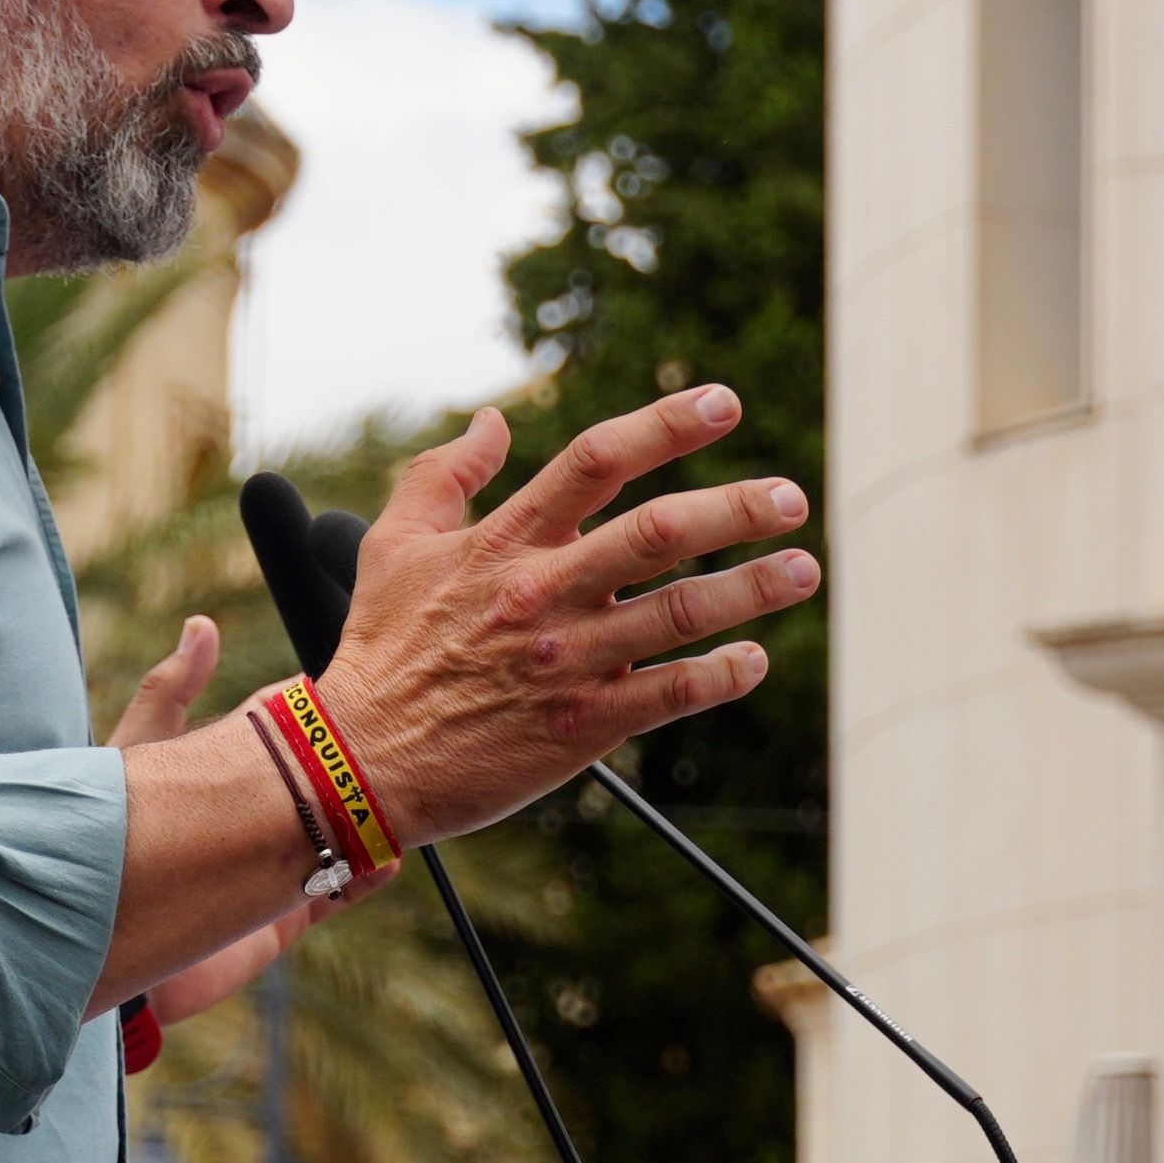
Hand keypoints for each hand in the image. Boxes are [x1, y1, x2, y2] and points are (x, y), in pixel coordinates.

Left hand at [107, 615, 393, 1024]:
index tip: (355, 692)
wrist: (101, 950)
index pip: (289, 739)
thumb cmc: (109, 846)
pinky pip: (343, 891)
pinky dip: (371, 873)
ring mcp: (276, 870)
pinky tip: (388, 856)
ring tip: (404, 797)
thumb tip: (204, 622)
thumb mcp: (137, 758)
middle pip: (324, 788)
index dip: (320, 718)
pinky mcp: (286, 917)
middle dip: (358, 769)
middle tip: (396, 743)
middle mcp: (257, 822)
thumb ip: (169, 696)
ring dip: (373, 821)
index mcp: (229, 778)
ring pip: (344, 837)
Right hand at [311, 386, 815, 848]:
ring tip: (802, 570)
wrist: (361, 758)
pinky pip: (667, 694)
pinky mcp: (581, 725)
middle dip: (736, 509)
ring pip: (679, 614)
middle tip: (791, 499)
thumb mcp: (394, 544)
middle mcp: (545, 593)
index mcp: (505, 542)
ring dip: (751, 589)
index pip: (596, 462)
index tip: (723, 403)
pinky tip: (754, 660)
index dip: (665, 426)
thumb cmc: (381, 647)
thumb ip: (444, 474)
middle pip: (659, 533)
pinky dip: (719, 676)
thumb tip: (492, 421)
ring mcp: (569, 661)